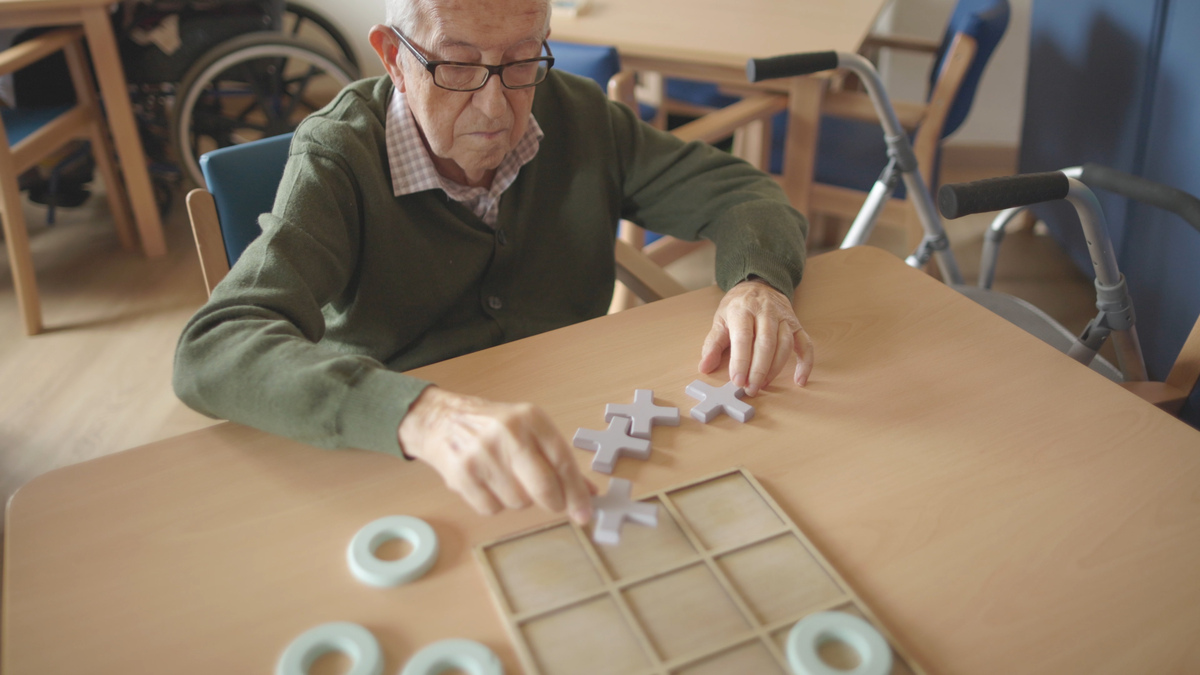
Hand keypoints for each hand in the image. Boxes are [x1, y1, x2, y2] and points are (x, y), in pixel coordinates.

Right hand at [398, 387, 594, 524]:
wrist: (443, 421)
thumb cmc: (494, 428)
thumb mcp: (530, 430)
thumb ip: (559, 460)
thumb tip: (590, 493)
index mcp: (531, 419)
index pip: (563, 462)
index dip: (577, 493)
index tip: (585, 514)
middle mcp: (508, 434)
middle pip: (544, 487)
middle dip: (553, 502)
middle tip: (551, 502)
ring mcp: (483, 455)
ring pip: (519, 502)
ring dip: (519, 499)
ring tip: (506, 477)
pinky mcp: (462, 475)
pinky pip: (493, 509)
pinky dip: (495, 503)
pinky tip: (487, 483)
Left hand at [698, 278, 813, 395]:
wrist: (759, 284)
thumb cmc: (738, 306)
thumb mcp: (720, 319)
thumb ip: (712, 344)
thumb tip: (704, 367)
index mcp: (743, 310)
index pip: (743, 338)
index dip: (741, 361)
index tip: (737, 381)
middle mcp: (766, 312)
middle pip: (766, 344)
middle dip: (758, 370)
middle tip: (751, 389)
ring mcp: (784, 318)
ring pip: (784, 345)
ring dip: (775, 369)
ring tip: (763, 385)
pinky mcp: (797, 325)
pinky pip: (805, 344)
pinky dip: (805, 363)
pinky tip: (799, 380)